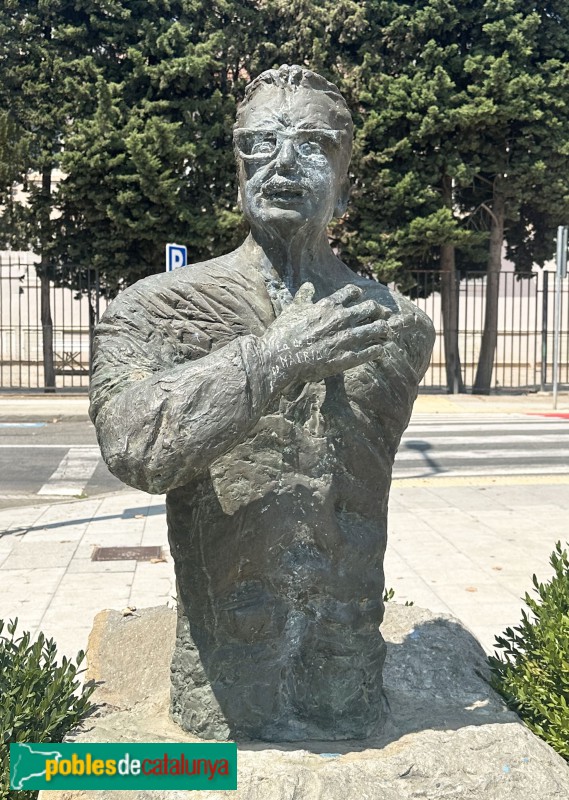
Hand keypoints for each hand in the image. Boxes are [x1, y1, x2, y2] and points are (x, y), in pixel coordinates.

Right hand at [260, 282, 392, 390]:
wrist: (279, 358)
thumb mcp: (292, 310)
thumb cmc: (282, 334)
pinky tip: (379, 351)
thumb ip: (304, 297)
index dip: (359, 295)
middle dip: (379, 311)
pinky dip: (378, 350)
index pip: (352, 293)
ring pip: (377, 329)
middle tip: (381, 316)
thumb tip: (308, 286)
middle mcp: (341, 319)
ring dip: (384, 330)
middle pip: (371, 308)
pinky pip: (372, 351)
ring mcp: (346, 338)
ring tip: (386, 334)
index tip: (361, 300)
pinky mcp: (347, 358)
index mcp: (328, 306)